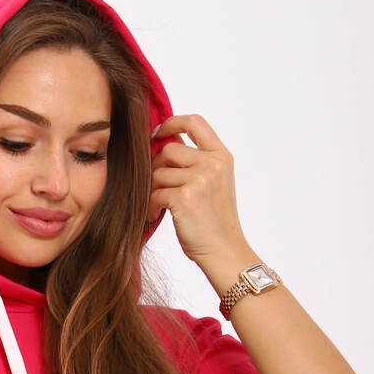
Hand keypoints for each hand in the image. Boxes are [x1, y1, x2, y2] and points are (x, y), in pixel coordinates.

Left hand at [149, 115, 250, 266]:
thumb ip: (196, 162)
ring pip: (159, 172)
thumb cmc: (215, 223)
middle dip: (157, 166)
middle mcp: (213, 164)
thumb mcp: (214, 184)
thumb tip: (165, 144)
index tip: (158, 132)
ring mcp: (200, 179)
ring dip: (152, 189)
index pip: (195, 122)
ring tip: (157, 205)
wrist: (224, 251)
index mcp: (222, 156)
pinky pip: (155, 193)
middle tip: (156, 186)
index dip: (172, 122)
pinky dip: (150, 206)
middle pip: (170, 149)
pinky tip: (154, 215)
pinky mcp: (185, 198)